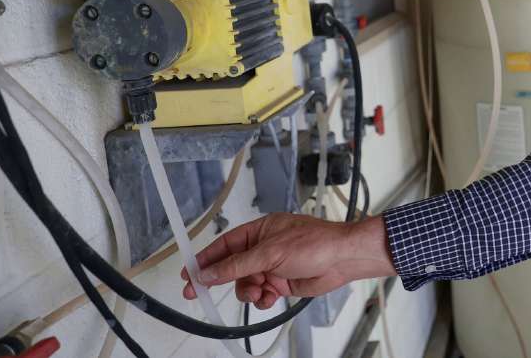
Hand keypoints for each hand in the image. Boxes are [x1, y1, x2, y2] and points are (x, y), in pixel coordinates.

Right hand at [179, 213, 394, 308]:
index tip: (187, 273)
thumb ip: (237, 265)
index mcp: (259, 231)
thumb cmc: (315, 243)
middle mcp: (264, 247)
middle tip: (198, 294)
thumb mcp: (270, 253)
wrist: (343, 259)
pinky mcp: (282, 282)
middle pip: (231, 268)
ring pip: (245, 284)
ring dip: (247, 291)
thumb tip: (209, 272)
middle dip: (220, 281)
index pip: (224, 245)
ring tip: (259, 292)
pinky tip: (270, 298)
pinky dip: (262, 299)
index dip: (204, 259)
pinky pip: (262, 294)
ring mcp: (273, 265)